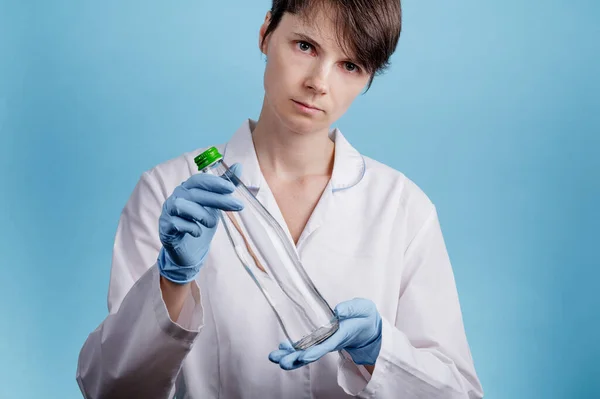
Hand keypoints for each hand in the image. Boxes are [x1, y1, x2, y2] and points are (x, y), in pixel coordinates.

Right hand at [157, 163, 243, 283]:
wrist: (188, 250)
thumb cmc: (200, 222)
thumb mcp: (216, 204)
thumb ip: (224, 186)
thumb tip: (238, 166)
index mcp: (188, 189)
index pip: (199, 180)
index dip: (214, 182)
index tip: (231, 188)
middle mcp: (176, 197)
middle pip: (195, 193)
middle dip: (218, 199)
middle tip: (238, 205)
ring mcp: (168, 212)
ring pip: (181, 206)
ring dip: (201, 214)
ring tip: (212, 223)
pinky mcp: (165, 228)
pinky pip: (175, 223)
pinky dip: (190, 227)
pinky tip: (198, 233)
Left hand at [268, 298, 382, 369]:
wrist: (366, 326)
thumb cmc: (364, 317)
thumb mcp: (363, 309)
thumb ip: (352, 308)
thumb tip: (338, 310)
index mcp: (341, 336)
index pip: (326, 346)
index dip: (314, 352)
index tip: (302, 357)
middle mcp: (330, 342)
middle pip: (311, 354)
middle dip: (295, 359)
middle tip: (280, 361)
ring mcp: (324, 342)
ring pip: (305, 352)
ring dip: (289, 355)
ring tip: (274, 357)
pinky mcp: (320, 339)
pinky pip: (306, 346)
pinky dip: (293, 348)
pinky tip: (282, 347)